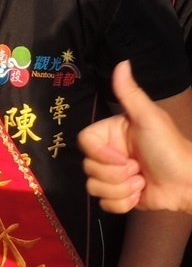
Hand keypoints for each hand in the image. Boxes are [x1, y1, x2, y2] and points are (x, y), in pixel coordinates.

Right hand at [79, 61, 191, 213]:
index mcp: (111, 134)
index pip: (84, 142)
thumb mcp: (149, 118)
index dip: (101, 153)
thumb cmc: (170, 148)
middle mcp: (109, 154)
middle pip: (88, 167)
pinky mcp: (119, 196)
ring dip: (121, 189)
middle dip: (115, 174)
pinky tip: (139, 195)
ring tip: (142, 182)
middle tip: (138, 168)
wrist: (190, 183)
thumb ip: (130, 93)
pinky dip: (123, 203)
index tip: (123, 156)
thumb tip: (122, 62)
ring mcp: (112, 176)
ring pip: (94, 187)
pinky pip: (105, 204)